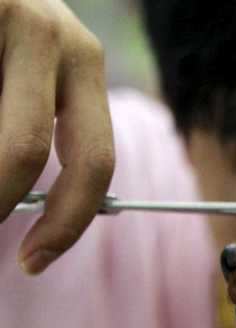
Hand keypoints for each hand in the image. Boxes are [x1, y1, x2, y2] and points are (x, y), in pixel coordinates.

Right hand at [0, 0, 113, 273]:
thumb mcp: (21, 78)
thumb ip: (24, 131)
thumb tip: (16, 206)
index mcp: (81, 62)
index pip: (95, 160)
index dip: (67, 221)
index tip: (33, 263)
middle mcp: (55, 33)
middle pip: (23, 152)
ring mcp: (12, 10)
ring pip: (0, 139)